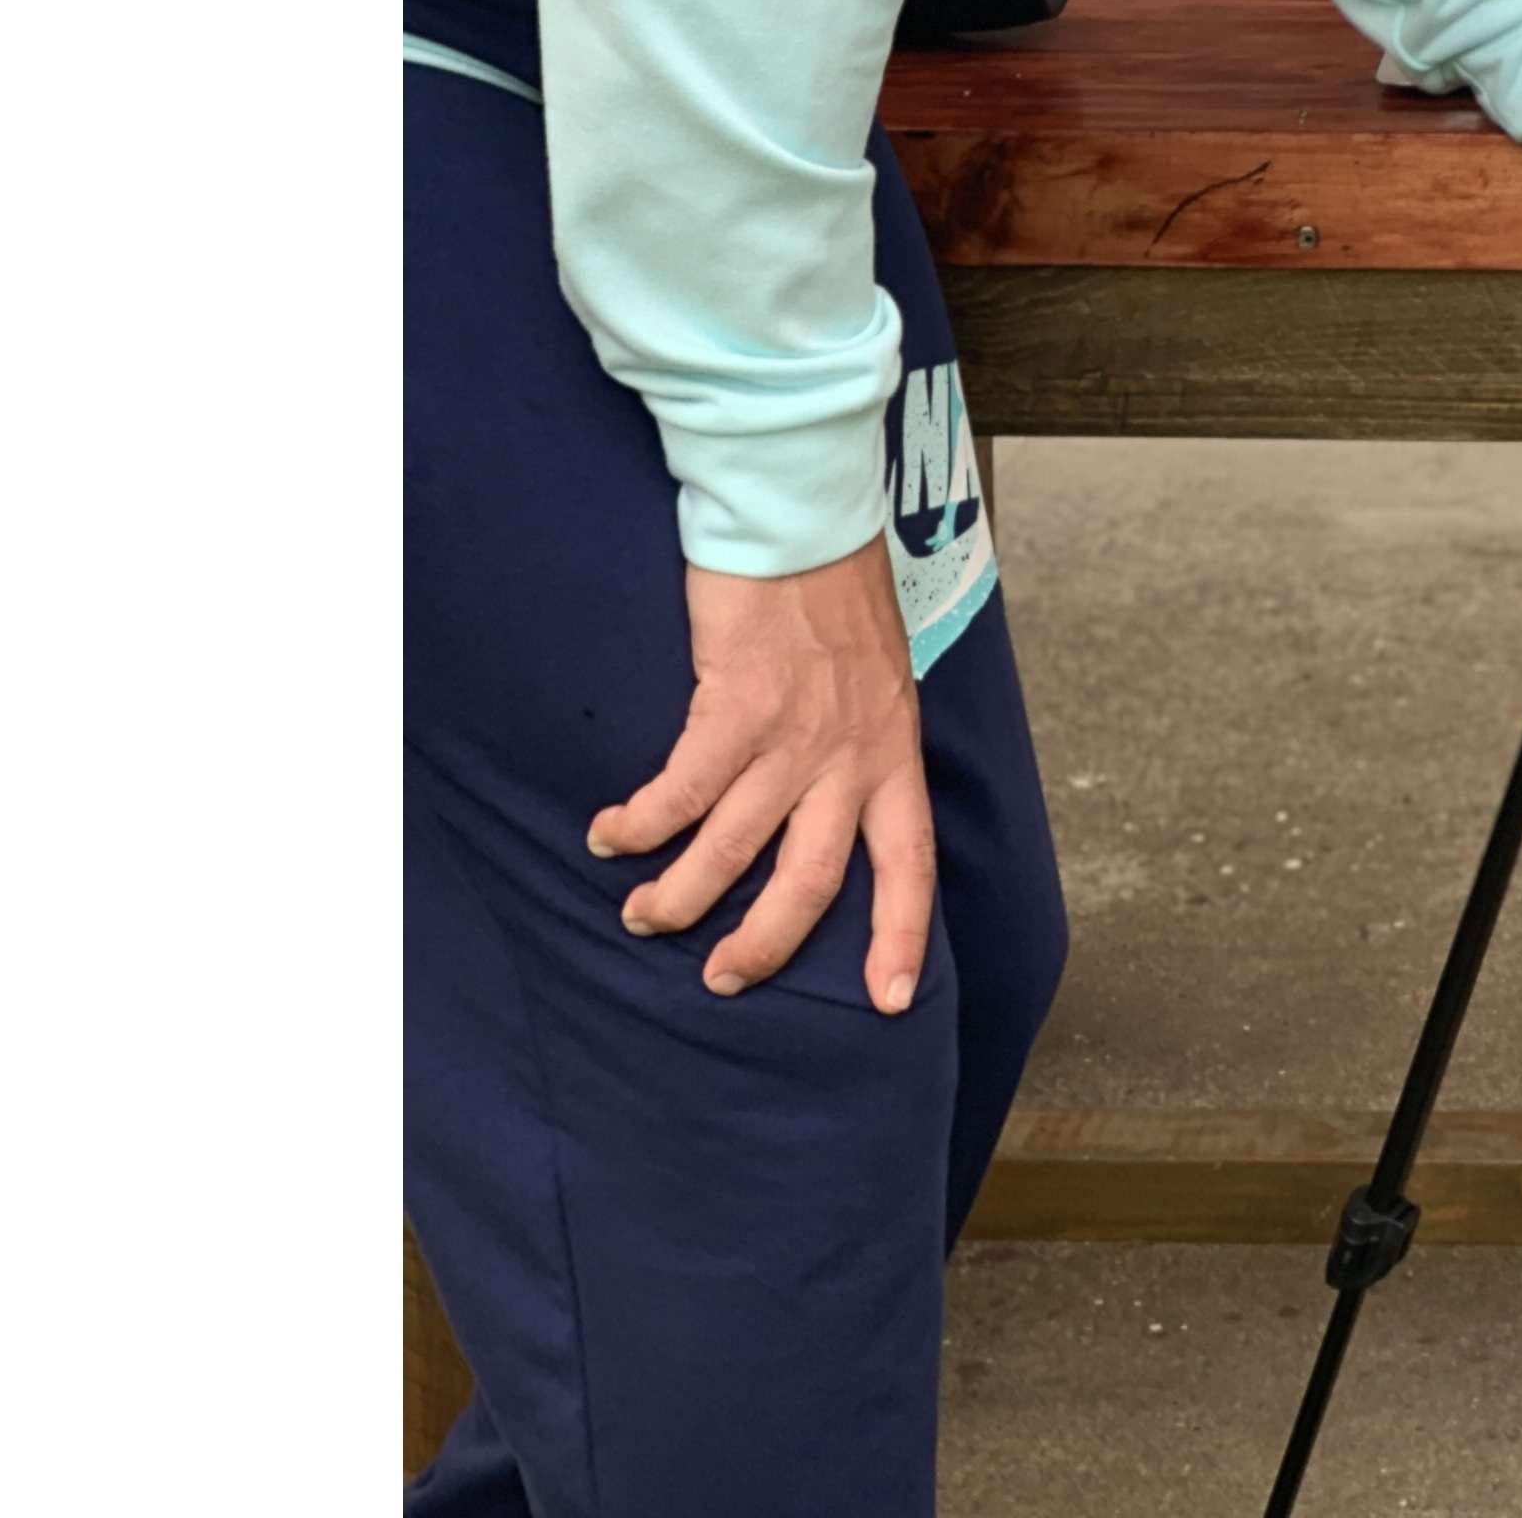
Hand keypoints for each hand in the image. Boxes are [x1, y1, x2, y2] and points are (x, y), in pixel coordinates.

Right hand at [589, 541, 931, 1012]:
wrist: (809, 521)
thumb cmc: (840, 595)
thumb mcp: (880, 680)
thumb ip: (860, 743)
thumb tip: (830, 799)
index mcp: (894, 752)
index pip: (909, 862)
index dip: (899, 935)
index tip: (887, 1000)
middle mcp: (850, 756)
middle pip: (810, 883)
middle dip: (763, 944)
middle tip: (722, 978)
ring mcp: (794, 735)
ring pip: (732, 849)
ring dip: (680, 893)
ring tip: (643, 913)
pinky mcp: (736, 707)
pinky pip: (681, 793)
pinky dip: (641, 825)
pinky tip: (612, 834)